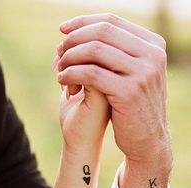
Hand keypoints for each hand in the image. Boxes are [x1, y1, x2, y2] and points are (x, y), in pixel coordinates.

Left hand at [57, 13, 171, 167]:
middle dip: (73, 39)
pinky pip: (91, 73)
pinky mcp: (129, 91)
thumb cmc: (133, 109)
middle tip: (58, 52)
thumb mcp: (134, 76)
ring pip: (95, 50)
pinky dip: (71, 74)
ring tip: (59, 69)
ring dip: (70, 57)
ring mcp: (142, 73)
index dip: (83, 22)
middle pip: (102, 31)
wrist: (147, 142)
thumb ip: (119, 54)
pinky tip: (62, 82)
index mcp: (153, 46)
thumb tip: (83, 33)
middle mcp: (152, 55)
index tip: (62, 30)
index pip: (112, 21)